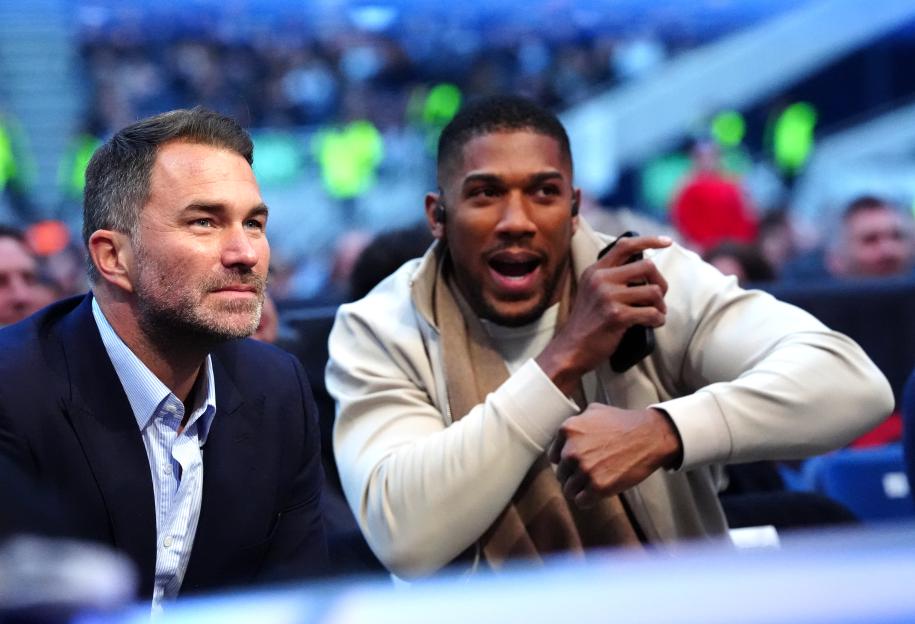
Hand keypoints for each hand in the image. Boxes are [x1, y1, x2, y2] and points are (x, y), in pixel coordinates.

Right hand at [536, 235, 670, 395]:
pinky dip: (657, 320)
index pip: (625, 245)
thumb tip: (645, 270)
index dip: (650, 240)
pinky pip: (652, 313)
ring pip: (653, 291)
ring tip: (655, 314)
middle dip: (661, 283)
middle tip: (658, 297)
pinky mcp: (616, 316)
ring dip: (660, 305)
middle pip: (647, 266)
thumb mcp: (592, 292)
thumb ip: (611, 278)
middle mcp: (601, 279)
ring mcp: (608, 297)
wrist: (570, 349)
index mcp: (595, 271)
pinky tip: (652, 324)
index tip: (667, 242)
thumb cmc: (587, 323)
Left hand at [549, 404, 681, 507]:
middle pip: (561, 474)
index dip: (567, 462)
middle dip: (574, 475)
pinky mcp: (597, 486)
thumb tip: (566, 432)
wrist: (650, 436)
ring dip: (580, 489)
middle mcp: (571, 450)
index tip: (578, 463)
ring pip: (569, 490)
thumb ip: (576, 421)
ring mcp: (583, 469)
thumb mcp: (595, 411)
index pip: (554, 457)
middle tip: (592, 472)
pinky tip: (599, 492)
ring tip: (595, 483)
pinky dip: (589, 500)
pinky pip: (581, 501)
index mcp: (567, 430)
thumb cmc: (624, 423)